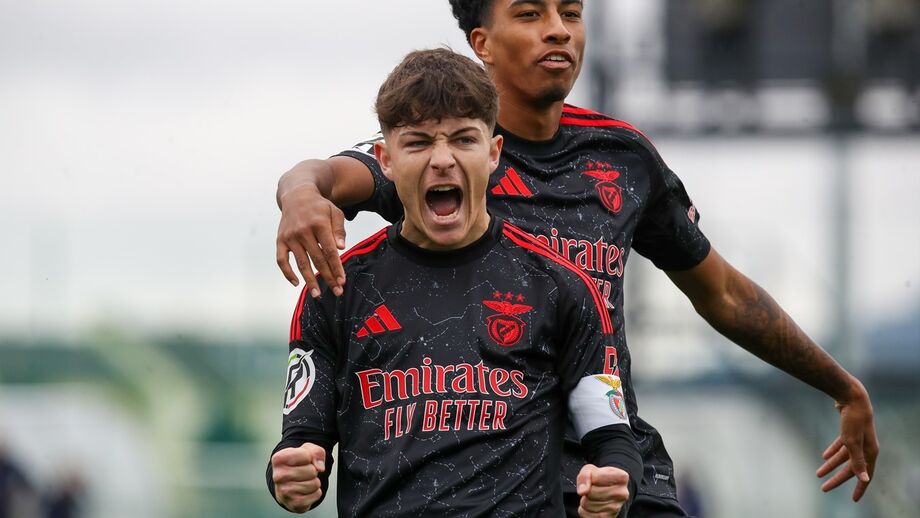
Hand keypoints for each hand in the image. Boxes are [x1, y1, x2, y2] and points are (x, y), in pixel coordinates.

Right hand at [271, 442, 326, 512]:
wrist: (288, 483)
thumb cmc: (297, 464)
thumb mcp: (307, 450)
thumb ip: (316, 452)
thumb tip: (320, 467)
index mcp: (278, 459)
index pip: (307, 456)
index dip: (310, 457)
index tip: (303, 460)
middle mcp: (278, 476)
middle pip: (312, 471)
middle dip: (313, 471)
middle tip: (304, 472)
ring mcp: (284, 492)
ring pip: (315, 484)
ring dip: (314, 482)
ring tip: (304, 481)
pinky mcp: (293, 503)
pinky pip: (316, 495)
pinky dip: (315, 493)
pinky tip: (305, 491)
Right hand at [276, 183, 346, 296]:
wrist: (297, 195)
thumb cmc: (320, 207)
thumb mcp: (335, 212)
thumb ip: (339, 230)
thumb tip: (341, 248)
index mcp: (319, 223)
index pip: (330, 251)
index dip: (336, 268)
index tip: (342, 281)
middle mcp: (303, 231)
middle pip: (317, 259)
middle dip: (327, 277)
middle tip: (336, 291)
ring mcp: (290, 236)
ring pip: (301, 263)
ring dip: (310, 280)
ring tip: (317, 294)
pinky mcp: (280, 240)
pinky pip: (281, 260)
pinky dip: (287, 273)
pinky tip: (296, 283)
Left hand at [576, 464, 628, 516]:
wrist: (609, 491)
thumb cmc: (600, 478)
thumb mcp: (591, 470)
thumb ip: (585, 476)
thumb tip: (583, 491)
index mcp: (621, 477)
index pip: (596, 477)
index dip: (590, 478)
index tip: (594, 479)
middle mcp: (622, 493)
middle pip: (591, 492)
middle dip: (586, 491)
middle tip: (592, 489)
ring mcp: (617, 508)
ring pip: (589, 504)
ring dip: (585, 501)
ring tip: (592, 497)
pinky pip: (589, 515)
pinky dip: (585, 511)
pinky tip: (592, 506)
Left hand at [816, 380, 878, 501]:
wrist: (851, 397)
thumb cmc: (853, 419)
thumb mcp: (852, 442)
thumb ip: (857, 461)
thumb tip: (864, 478)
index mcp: (870, 452)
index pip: (865, 475)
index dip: (860, 488)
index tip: (854, 500)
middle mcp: (866, 447)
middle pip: (851, 468)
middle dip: (837, 479)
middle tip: (824, 488)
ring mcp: (857, 439)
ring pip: (843, 457)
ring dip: (830, 465)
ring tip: (818, 473)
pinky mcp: (849, 431)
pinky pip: (840, 446)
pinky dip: (832, 451)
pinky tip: (823, 456)